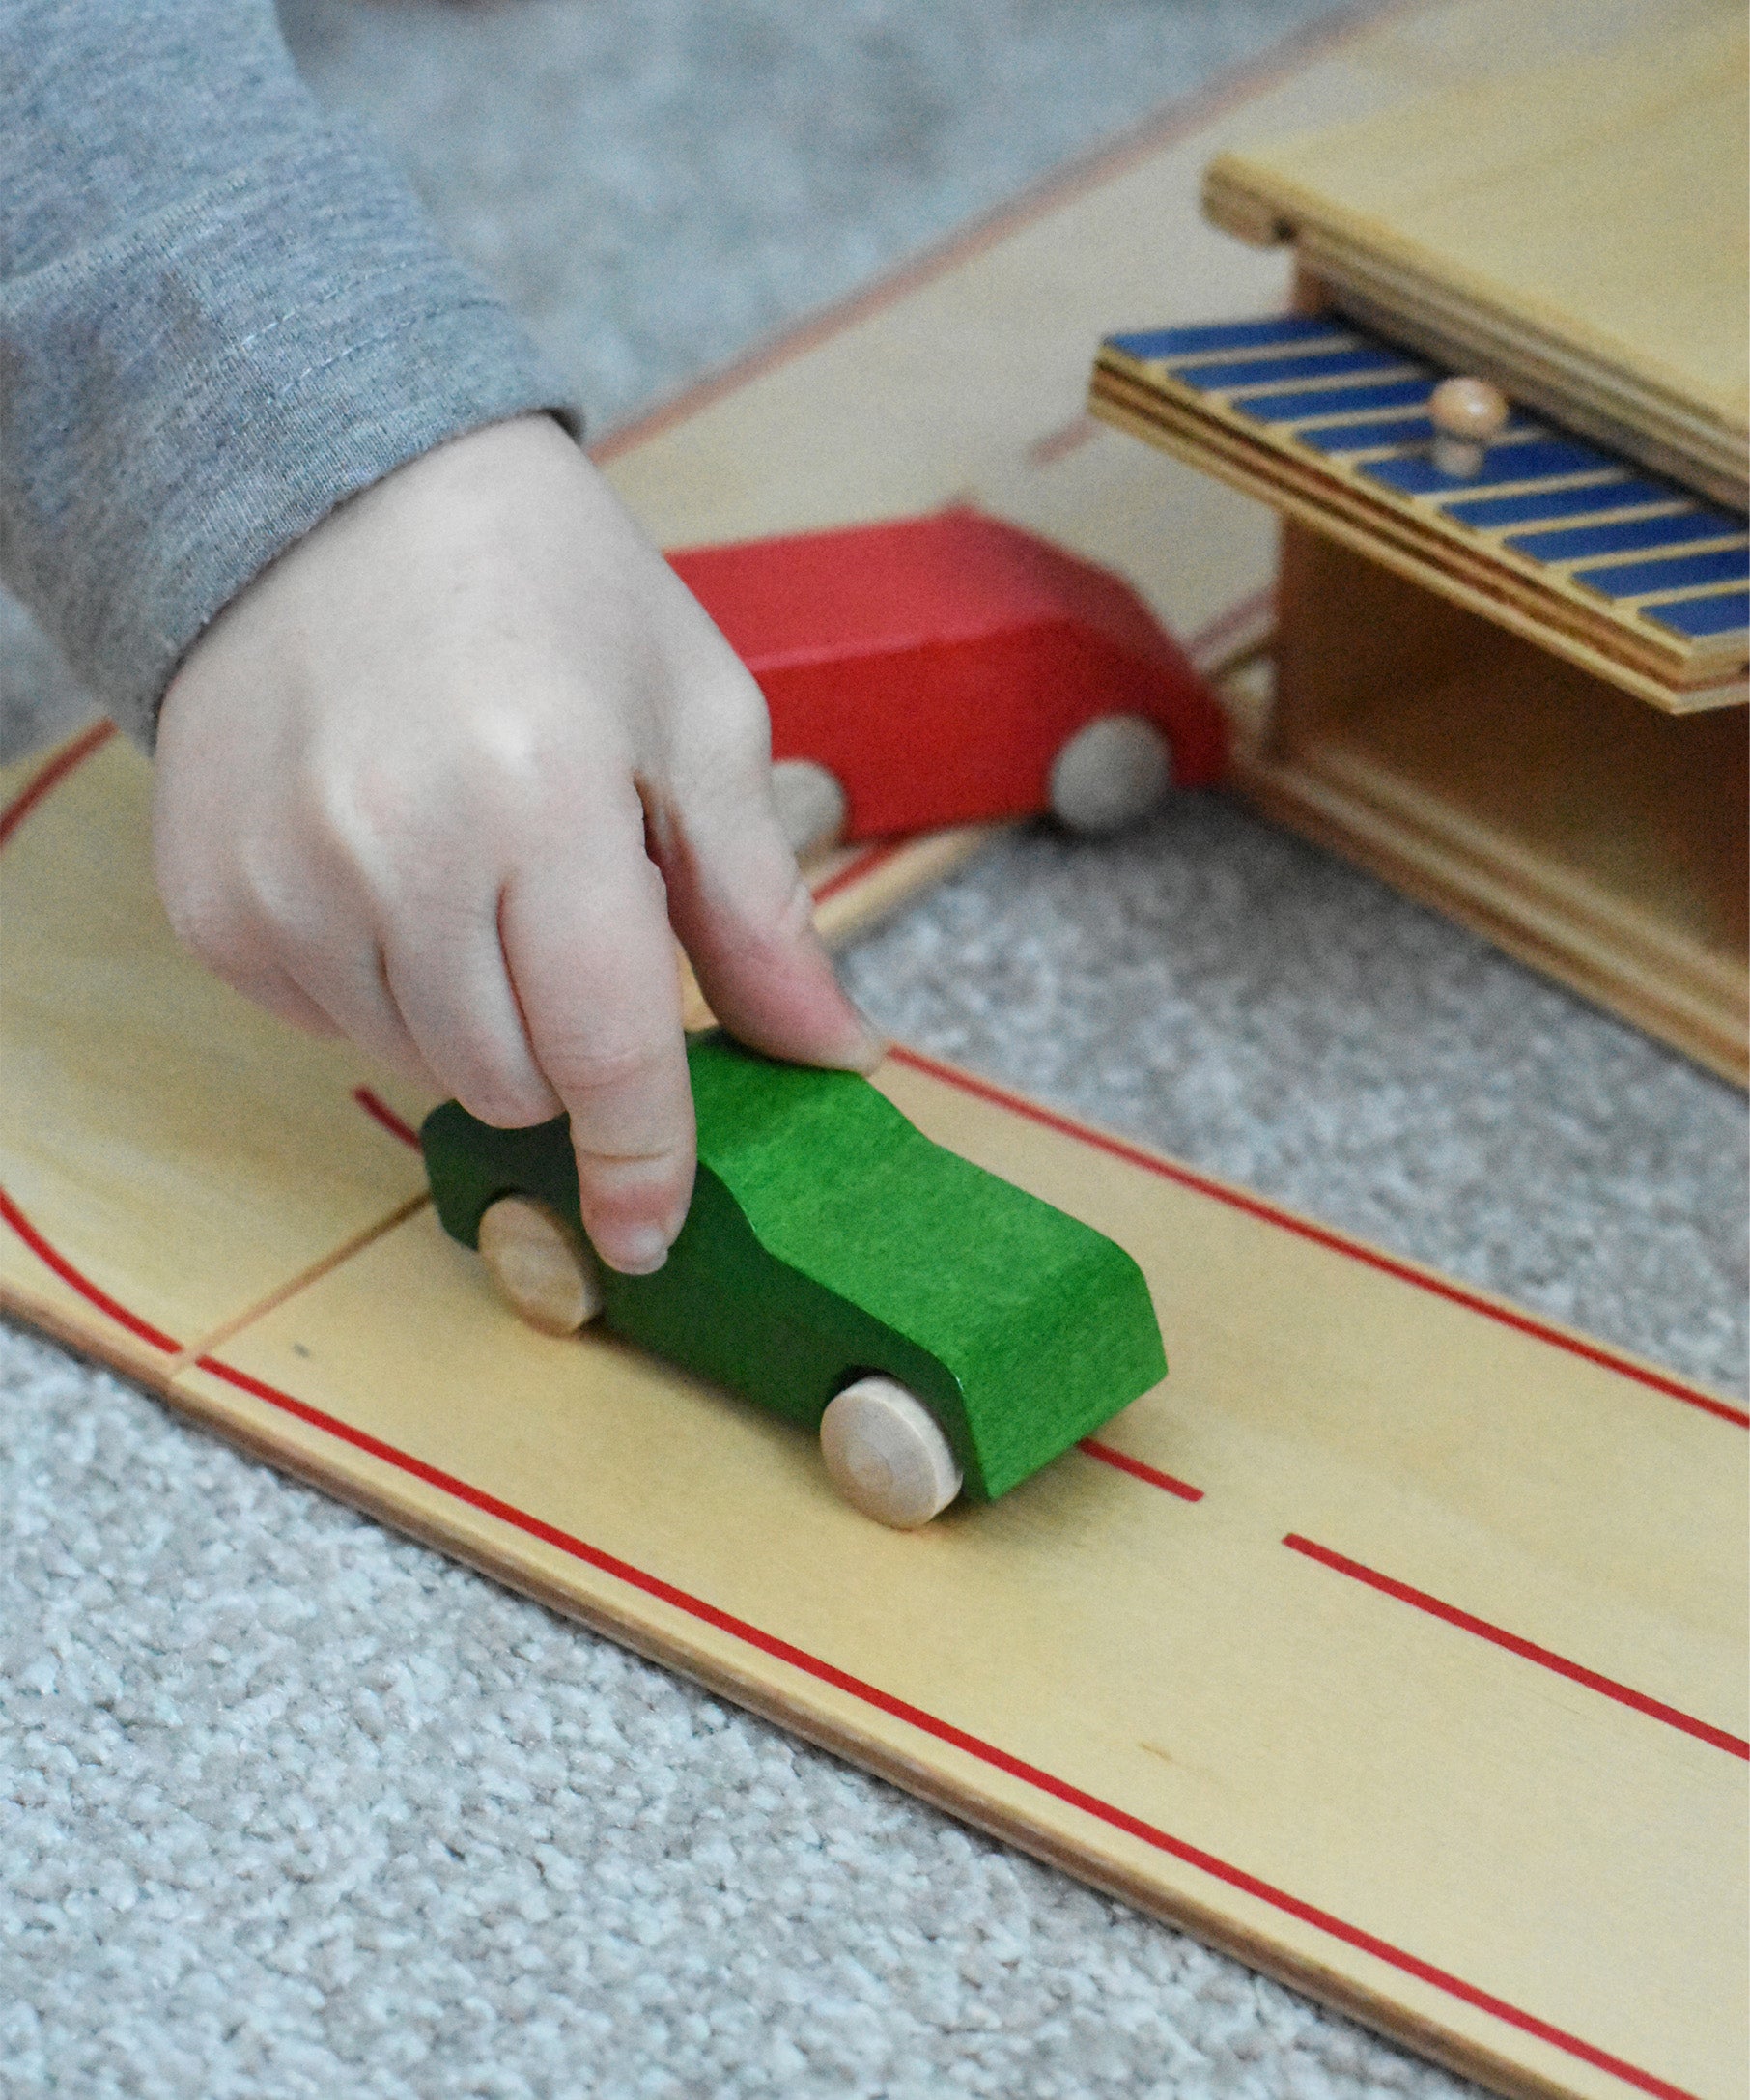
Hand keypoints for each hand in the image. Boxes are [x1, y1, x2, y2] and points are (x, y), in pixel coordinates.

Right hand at [153, 415, 881, 1273]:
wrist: (335, 490)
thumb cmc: (548, 591)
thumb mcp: (694, 720)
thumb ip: (761, 908)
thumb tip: (836, 1054)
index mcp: (544, 797)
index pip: (605, 1049)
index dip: (643, 1159)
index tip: (653, 1232)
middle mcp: (394, 849)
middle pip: (511, 1083)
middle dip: (570, 1044)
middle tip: (572, 913)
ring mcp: (283, 882)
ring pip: (419, 1066)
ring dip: (478, 1013)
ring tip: (481, 868)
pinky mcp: (213, 902)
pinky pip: (327, 1023)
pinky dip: (386, 983)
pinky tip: (396, 867)